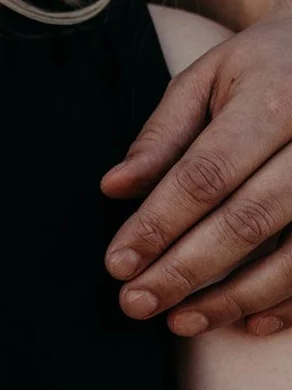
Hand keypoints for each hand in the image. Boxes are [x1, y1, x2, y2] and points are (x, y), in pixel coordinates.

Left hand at [102, 13, 291, 335]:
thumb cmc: (265, 68)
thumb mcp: (209, 79)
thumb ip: (162, 136)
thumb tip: (114, 188)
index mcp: (277, 98)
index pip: (206, 174)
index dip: (157, 224)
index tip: (117, 265)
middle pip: (248, 219)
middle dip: (185, 270)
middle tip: (135, 304)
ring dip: (235, 298)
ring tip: (179, 322)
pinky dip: (290, 301)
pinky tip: (249, 322)